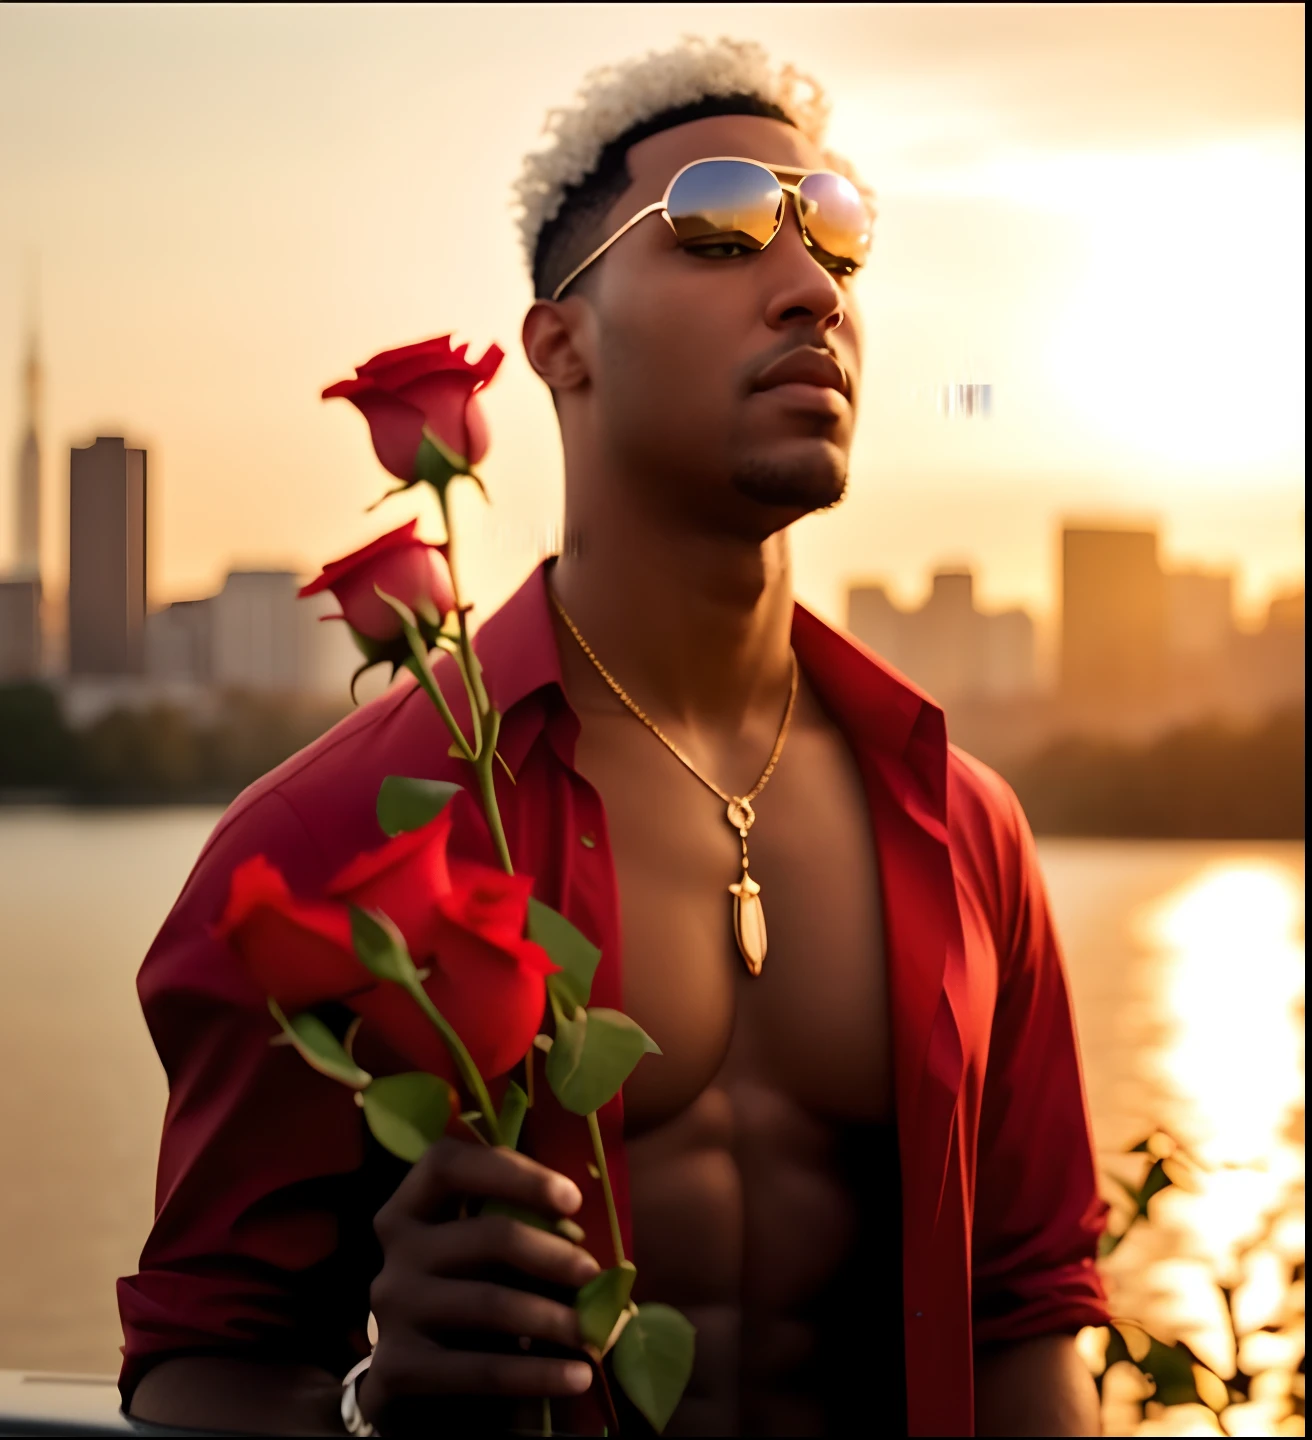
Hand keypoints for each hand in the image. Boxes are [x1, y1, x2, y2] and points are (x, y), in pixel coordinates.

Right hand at [359, 1139, 599, 1433]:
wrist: (411, 1373)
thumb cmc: (464, 1287)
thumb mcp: (479, 1249)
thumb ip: (514, 1226)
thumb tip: (588, 1234)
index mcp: (412, 1206)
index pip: (448, 1164)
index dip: (513, 1173)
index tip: (573, 1199)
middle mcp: (396, 1250)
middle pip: (486, 1235)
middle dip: (551, 1254)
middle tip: (594, 1273)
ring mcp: (393, 1309)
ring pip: (489, 1303)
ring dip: (553, 1318)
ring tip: (595, 1333)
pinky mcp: (399, 1367)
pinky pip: (480, 1370)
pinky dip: (537, 1374)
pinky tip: (577, 1379)